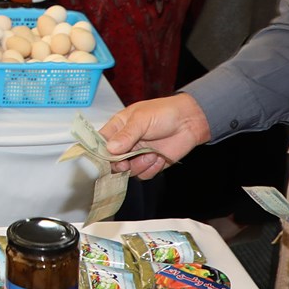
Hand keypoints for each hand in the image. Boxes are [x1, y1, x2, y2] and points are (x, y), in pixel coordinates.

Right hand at [98, 95, 212, 180]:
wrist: (190, 121)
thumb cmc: (164, 113)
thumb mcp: (142, 119)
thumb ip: (126, 134)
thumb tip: (110, 149)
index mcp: (118, 128)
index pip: (100, 143)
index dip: (98, 153)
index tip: (102, 159)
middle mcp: (125, 143)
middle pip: (111, 162)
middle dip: (119, 163)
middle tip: (126, 162)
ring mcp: (137, 155)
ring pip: (128, 171)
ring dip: (139, 165)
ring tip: (152, 153)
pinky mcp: (149, 164)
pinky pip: (143, 175)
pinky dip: (151, 168)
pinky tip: (159, 157)